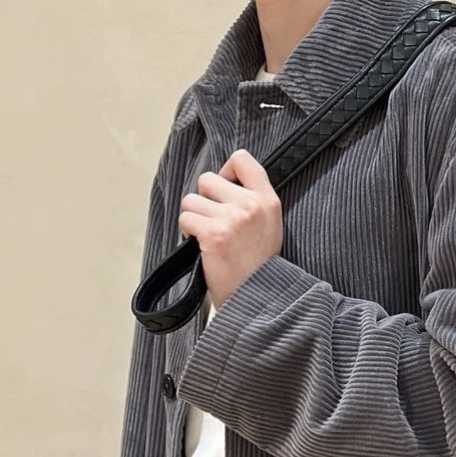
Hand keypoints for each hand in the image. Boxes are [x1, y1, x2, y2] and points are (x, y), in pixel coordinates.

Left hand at [179, 147, 283, 308]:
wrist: (258, 298)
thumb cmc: (258, 264)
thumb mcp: (270, 224)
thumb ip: (252, 199)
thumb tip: (223, 181)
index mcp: (268, 199)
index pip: (241, 159)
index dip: (226, 171)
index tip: (224, 189)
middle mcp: (250, 204)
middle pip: (207, 179)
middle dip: (205, 200)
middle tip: (214, 221)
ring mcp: (231, 218)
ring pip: (191, 200)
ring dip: (194, 217)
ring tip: (208, 236)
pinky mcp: (213, 234)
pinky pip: (185, 218)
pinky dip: (187, 232)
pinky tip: (201, 245)